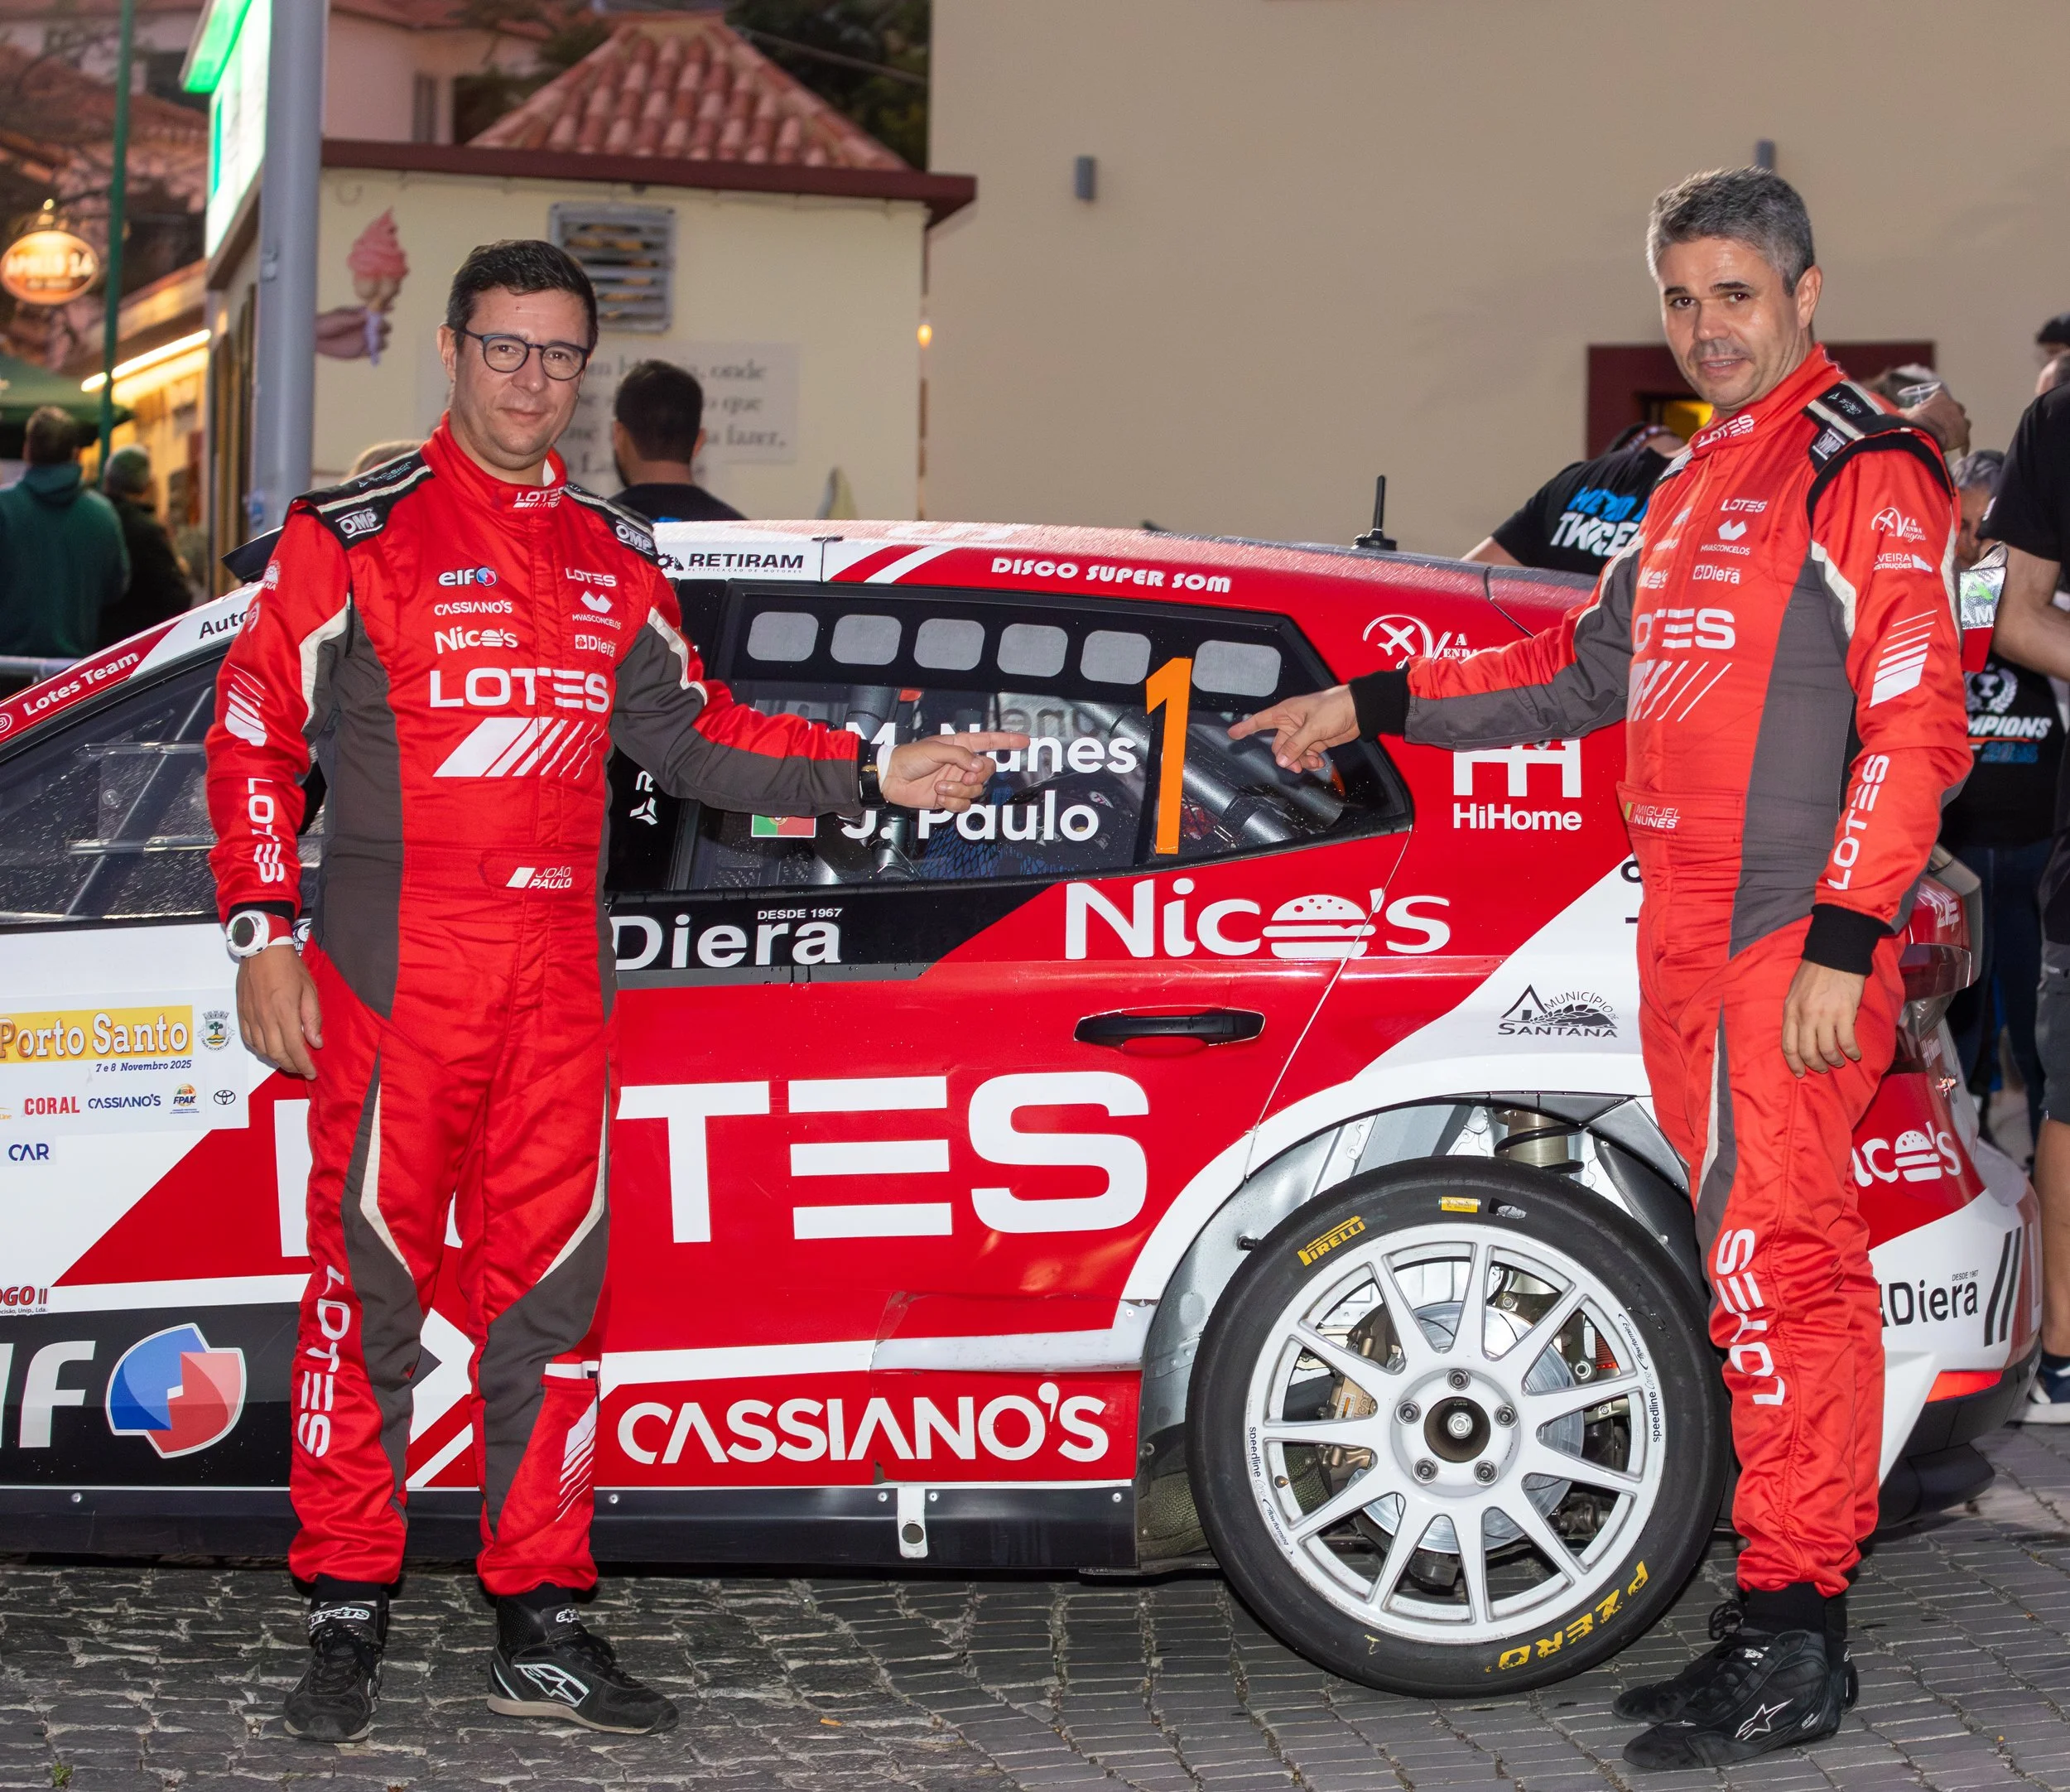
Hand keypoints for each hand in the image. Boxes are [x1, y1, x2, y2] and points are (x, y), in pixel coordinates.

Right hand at [237, 945, 323, 1077]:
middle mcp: (266, 1019)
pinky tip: (270, 1049)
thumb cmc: (289, 967)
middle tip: (302, 1068)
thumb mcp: (309, 990)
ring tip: (289, 1060)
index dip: (304, 1065)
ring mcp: (251, 1017)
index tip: (312, 1073)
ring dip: (276, 1060)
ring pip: (262, 1050)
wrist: (262, 950)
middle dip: (291, 1066)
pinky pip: (250, 1040)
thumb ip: (312, 1018)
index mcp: (285, 1013)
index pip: (294, 1048)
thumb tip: (315, 1042)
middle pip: (277, 1054)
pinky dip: (260, 1050)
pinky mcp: (242, 1014)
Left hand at [315, 304, 387, 359]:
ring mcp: (366, 340)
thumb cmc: (325, 323)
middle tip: (375, 327)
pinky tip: (368, 349)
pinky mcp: (362, 352)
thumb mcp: (339, 318)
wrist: (315, 338)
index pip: (378, 311)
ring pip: (382, 341)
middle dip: (383, 327)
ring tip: (371, 340)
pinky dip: (374, 352)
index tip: (391, 308)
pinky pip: (374, 352)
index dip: (386, 309)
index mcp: (362, 315)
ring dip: (380, 341)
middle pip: (385, 327)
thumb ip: (354, 317)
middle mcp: (367, 327)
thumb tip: (369, 313)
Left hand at [882, 732, 1029, 811]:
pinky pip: (964, 805)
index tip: (1025, 741)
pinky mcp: (950, 798)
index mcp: (960, 745)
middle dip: (978, 777)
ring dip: (959, 791)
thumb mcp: (936, 749)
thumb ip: (961, 756)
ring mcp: (957, 782)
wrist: (892, 779)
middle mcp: (962, 764)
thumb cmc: (910, 757)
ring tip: (941, 788)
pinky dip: (953, 803)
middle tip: (964, 777)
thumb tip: (979, 767)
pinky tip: (939, 797)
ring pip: (976, 791)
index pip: (989, 741)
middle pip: (988, 771)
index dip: (1007, 741)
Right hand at [1227, 684, 1358, 772]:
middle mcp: (1291, 723)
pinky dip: (1311, 761)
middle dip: (1286, 758)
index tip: (1231, 734)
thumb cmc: (1334, 708)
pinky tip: (1320, 762)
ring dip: (1301, 761)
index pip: (1260, 721)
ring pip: (1292, 753)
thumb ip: (1295, 745)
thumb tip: (1281, 761)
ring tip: (1314, 763)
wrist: (1359, 710)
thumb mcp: (1313, 728)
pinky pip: (1305, 755)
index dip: (1245, 727)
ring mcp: (1303, 733)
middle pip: (1278, 746)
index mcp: (1286, 713)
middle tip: (1298, 765)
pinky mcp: (1315, 740)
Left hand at [1780, 959, 1866, 1075]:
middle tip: (1824, 1068)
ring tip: (1840, 1061)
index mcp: (1790, 1011)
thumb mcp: (1794, 993)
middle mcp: (1805, 1016)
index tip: (1800, 1073)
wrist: (1834, 955)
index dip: (1794, 1063)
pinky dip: (1852, 1051)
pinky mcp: (1844, 1014)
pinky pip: (1847, 1041)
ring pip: (1828, 1050)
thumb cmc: (1814, 972)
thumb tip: (1801, 1034)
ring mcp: (1825, 1016)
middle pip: (1808, 1052)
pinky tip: (1855, 1054)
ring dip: (1835, 1060)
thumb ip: (1796, 1013)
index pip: (1788, 1046)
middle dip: (1816, 1065)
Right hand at [1901, 387, 1969, 457]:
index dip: (1937, 407)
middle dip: (1951, 417)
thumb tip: (1899, 411)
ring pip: (1963, 424)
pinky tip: (1962, 453)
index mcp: (1940, 397)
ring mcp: (1961, 418)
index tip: (1933, 414)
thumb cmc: (1913, 421)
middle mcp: (1954, 405)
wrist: (1922, 433)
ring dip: (1958, 430)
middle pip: (1956, 410)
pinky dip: (1963, 445)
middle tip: (1942, 426)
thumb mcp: (1909, 414)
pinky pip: (1966, 440)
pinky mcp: (1964, 433)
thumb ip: (1908, 412)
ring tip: (1951, 439)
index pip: (1941, 399)